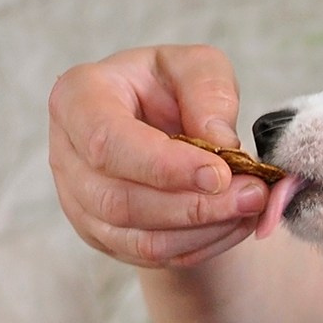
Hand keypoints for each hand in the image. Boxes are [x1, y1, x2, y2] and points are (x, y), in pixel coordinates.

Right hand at [48, 45, 268, 268]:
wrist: (163, 127)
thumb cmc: (174, 89)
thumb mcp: (197, 67)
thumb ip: (209, 91)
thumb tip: (220, 142)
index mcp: (78, 99)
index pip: (107, 142)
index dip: (164, 166)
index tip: (221, 173)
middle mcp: (67, 154)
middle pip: (120, 201)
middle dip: (195, 206)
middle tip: (254, 195)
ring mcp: (80, 201)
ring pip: (139, 238)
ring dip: (205, 230)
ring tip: (252, 208)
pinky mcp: (104, 235)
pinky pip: (154, 255)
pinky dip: (203, 245)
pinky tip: (235, 223)